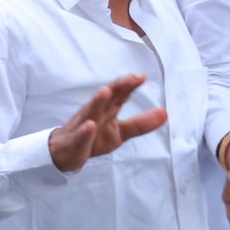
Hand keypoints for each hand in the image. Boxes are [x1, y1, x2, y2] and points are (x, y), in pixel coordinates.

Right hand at [48, 73, 166, 172]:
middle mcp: (94, 113)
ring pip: (90, 111)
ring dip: (97, 101)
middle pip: (106, 98)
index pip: (120, 95)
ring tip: (106, 91)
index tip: (141, 76)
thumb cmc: (93, 138)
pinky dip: (84, 131)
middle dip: (116, 87)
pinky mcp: (74, 141)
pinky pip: (79, 136)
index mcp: (107, 110)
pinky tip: (90, 125)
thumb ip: (141, 123)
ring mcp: (82, 125)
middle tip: (129, 78)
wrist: (64, 152)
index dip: (129, 85)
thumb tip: (165, 113)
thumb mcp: (120, 132)